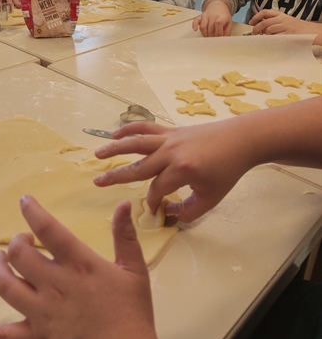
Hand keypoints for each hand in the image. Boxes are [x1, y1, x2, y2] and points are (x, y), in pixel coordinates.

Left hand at [0, 196, 171, 338]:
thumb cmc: (133, 316)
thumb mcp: (134, 270)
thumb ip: (126, 235)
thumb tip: (123, 204)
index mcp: (80, 265)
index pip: (49, 229)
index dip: (33, 211)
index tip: (25, 201)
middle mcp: (56, 285)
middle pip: (20, 255)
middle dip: (16, 243)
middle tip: (22, 242)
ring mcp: (43, 313)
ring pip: (6, 286)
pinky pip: (2, 337)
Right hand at [94, 120, 253, 221]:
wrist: (240, 140)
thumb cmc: (227, 171)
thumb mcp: (211, 198)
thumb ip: (188, 211)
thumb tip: (167, 212)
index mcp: (182, 170)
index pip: (156, 189)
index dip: (151, 202)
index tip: (153, 209)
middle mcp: (171, 152)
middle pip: (138, 166)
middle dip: (116, 176)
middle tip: (97, 182)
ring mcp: (169, 138)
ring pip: (136, 143)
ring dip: (115, 148)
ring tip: (97, 153)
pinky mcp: (171, 129)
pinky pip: (146, 126)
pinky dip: (130, 128)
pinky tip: (116, 134)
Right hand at [192, 0, 232, 36]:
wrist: (218, 6)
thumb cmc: (223, 16)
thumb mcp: (229, 23)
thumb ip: (227, 32)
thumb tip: (223, 40)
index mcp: (222, 16)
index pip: (218, 24)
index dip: (218, 33)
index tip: (219, 38)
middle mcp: (213, 15)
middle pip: (210, 28)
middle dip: (211, 36)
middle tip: (214, 40)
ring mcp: (206, 15)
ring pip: (203, 27)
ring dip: (205, 34)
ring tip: (208, 37)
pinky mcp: (200, 16)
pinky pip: (196, 20)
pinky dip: (194, 25)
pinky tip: (195, 29)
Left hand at [249, 9, 321, 43]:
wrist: (310, 31)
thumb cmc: (296, 27)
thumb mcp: (285, 20)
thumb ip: (274, 21)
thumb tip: (260, 26)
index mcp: (280, 14)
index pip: (265, 12)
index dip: (256, 17)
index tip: (251, 22)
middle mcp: (282, 19)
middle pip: (265, 23)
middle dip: (257, 29)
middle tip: (254, 34)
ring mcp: (285, 27)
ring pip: (269, 30)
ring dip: (265, 35)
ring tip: (265, 38)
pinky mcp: (288, 34)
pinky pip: (276, 37)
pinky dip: (271, 40)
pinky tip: (271, 42)